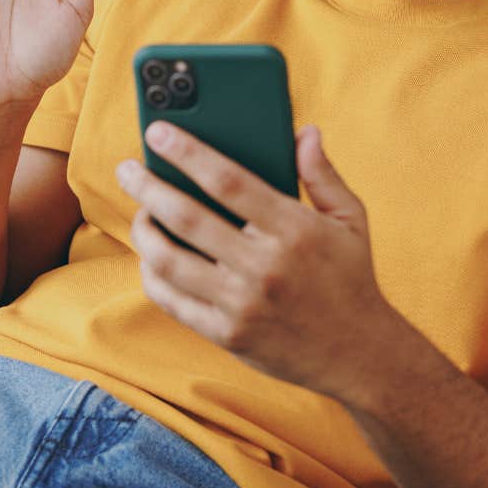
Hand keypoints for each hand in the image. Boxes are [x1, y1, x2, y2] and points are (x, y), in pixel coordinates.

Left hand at [113, 120, 400, 401]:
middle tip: (127, 169)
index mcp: (294, 230)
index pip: (229, 182)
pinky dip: (152, 275)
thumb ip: (322, 175)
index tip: (158, 133)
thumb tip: (304, 132)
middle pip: (187, 219)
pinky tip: (151, 256)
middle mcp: (264, 267)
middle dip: (148, 188)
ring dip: (144, 232)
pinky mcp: (227, 335)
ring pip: (170, 262)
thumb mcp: (350, 221)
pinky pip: (172, 301)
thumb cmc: (350, 279)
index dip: (188, 154)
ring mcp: (242, 304)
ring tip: (140, 212)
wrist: (360, 355)